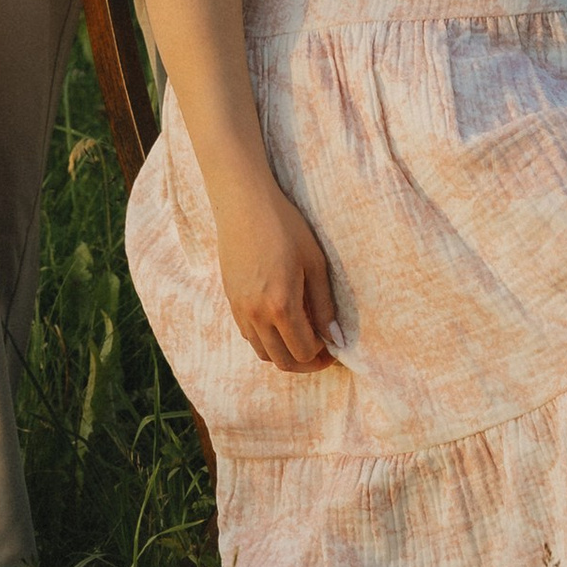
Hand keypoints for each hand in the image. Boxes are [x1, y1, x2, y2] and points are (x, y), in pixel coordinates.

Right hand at [213, 173, 338, 371]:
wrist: (244, 204)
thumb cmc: (285, 227)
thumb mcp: (315, 263)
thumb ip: (324, 305)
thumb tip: (335, 337)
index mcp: (282, 306)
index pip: (304, 352)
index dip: (323, 356)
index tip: (334, 347)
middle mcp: (257, 315)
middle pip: (283, 361)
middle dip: (305, 362)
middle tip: (321, 351)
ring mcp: (240, 310)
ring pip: (263, 353)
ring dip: (284, 353)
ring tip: (301, 337)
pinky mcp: (231, 301)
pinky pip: (249, 336)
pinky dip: (266, 340)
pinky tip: (280, 321)